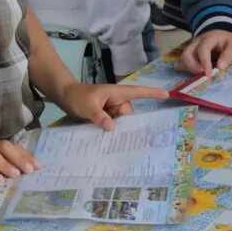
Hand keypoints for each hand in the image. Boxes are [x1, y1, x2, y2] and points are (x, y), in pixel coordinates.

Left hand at [53, 79, 171, 129]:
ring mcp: (112, 110)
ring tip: (101, 133)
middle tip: (110, 131)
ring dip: (114, 129)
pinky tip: (104, 138)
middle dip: (122, 125)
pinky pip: (114, 126)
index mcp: (117, 93)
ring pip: (121, 123)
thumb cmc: (77, 96)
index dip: (152, 94)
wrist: (65, 97)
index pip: (137, 92)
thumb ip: (99, 116)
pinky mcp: (106, 117)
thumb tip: (112, 128)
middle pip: (128, 116)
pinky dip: (110, 131)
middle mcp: (117, 101)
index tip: (166, 95)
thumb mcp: (87, 106)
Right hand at [177, 31, 231, 75]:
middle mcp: (196, 43)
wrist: (221, 32)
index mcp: (208, 39)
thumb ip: (228, 55)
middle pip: (187, 54)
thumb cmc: (227, 40)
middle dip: (193, 67)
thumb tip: (220, 67)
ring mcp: (190, 48)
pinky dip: (185, 69)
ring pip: (182, 59)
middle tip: (204, 75)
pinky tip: (192, 74)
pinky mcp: (189, 53)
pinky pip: (181, 61)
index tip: (208, 74)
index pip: (203, 50)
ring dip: (189, 69)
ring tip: (200, 74)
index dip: (204, 63)